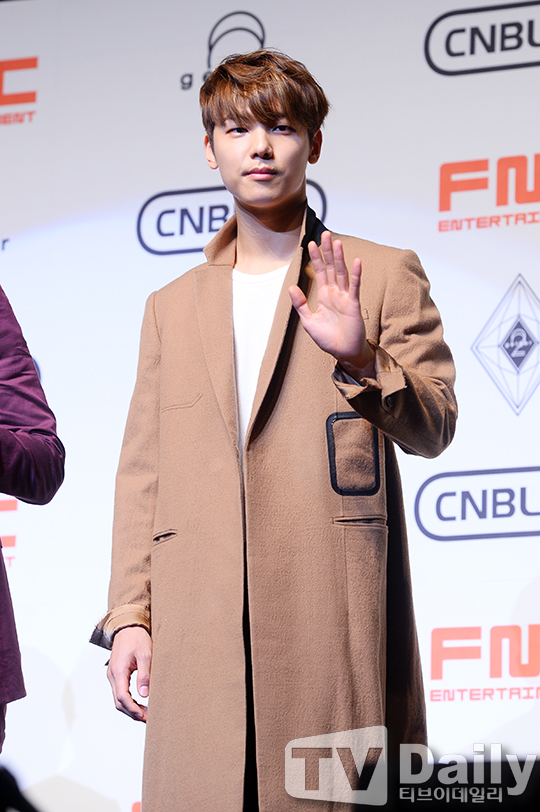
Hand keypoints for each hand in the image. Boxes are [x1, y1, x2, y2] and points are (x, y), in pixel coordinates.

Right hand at [107, 626, 151, 721]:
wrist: (128, 626)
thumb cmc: (137, 638)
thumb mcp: (145, 654)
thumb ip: (144, 674)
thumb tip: (144, 694)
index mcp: (118, 671)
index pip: (122, 697)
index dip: (132, 709)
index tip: (143, 715)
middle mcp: (112, 675)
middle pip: (118, 701)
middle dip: (131, 712)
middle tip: (147, 718)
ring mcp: (113, 675)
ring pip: (118, 698)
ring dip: (130, 707)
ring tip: (145, 713)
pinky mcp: (116, 674)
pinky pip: (119, 691)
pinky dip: (128, 700)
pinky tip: (139, 702)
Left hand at [289, 232, 374, 377]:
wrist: (343, 352)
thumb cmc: (328, 339)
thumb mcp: (308, 321)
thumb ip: (300, 304)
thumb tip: (291, 287)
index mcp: (324, 296)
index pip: (319, 272)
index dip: (315, 258)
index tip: (310, 244)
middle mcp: (335, 293)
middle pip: (331, 267)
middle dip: (327, 251)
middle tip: (325, 234)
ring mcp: (345, 297)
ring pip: (341, 273)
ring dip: (339, 257)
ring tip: (336, 242)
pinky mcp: (353, 304)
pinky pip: (354, 286)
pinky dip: (355, 274)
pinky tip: (356, 261)